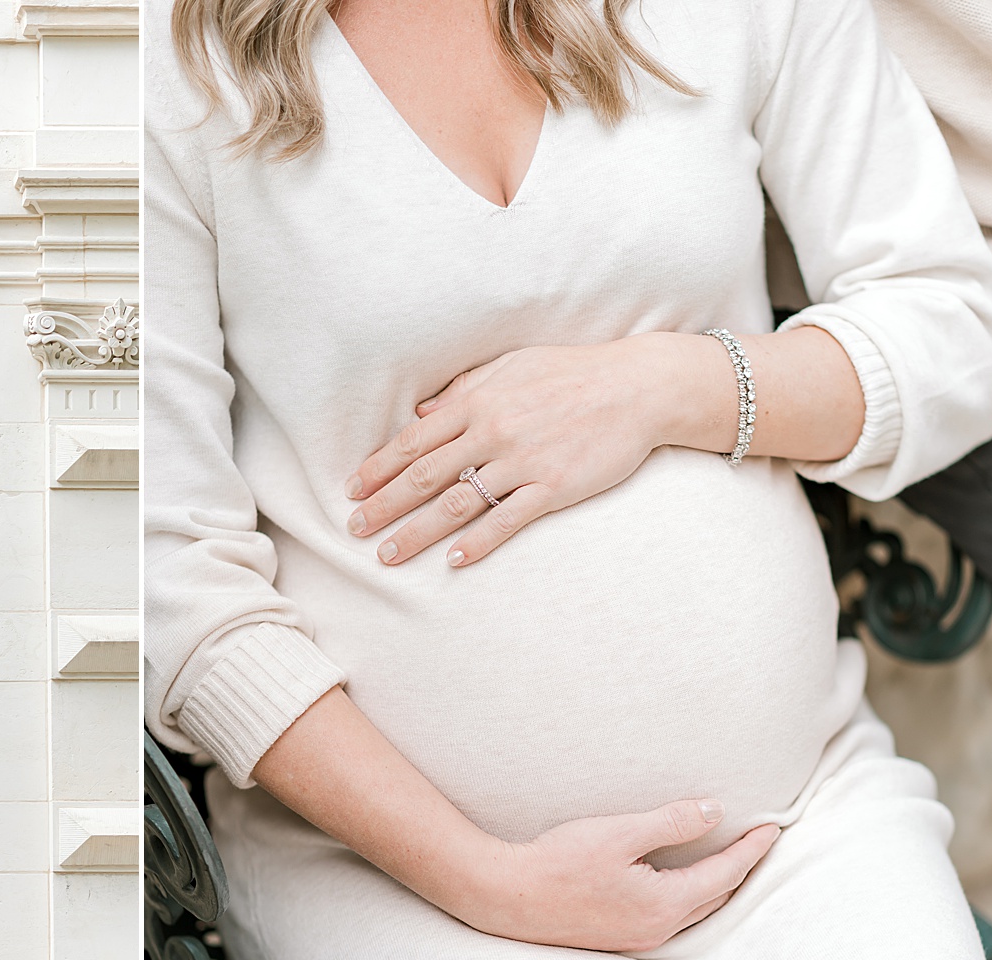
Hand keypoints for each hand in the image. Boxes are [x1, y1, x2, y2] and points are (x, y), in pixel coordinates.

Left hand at [345, 333, 712, 566]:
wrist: (639, 386)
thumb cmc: (573, 372)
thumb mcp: (511, 366)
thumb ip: (463, 389)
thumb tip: (421, 412)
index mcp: (477, 401)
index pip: (413, 440)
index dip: (378, 468)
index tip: (352, 490)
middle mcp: (492, 431)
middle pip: (424, 476)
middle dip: (384, 505)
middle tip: (354, 530)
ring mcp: (522, 461)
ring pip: (456, 504)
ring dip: (417, 533)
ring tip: (388, 556)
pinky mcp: (553, 487)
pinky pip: (506, 520)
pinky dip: (476, 542)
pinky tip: (453, 561)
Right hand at [447, 799, 780, 952]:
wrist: (504, 896)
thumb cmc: (557, 862)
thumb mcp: (619, 832)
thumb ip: (672, 822)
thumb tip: (715, 812)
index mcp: (664, 904)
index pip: (725, 873)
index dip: (751, 849)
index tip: (773, 828)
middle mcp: (657, 928)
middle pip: (716, 897)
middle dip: (740, 869)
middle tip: (757, 843)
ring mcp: (636, 937)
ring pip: (694, 911)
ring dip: (715, 886)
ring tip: (726, 860)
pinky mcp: (616, 937)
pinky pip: (669, 917)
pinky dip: (687, 897)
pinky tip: (678, 883)